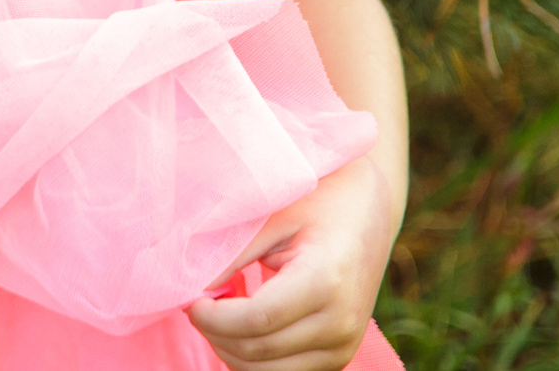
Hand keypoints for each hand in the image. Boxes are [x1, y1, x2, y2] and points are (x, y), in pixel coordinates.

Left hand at [187, 156, 401, 370]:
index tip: (190, 300)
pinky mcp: (340, 356)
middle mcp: (341, 323)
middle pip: (258, 350)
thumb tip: (193, 288)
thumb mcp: (273, 218)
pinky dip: (252, 357)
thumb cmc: (317, 203)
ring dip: (230, 349)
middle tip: (197, 304)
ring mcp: (344, 346)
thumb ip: (232, 255)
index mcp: (325, 282)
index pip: (256, 320)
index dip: (213, 317)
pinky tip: (241, 325)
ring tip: (218, 313)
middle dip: (215, 333)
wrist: (368, 211)